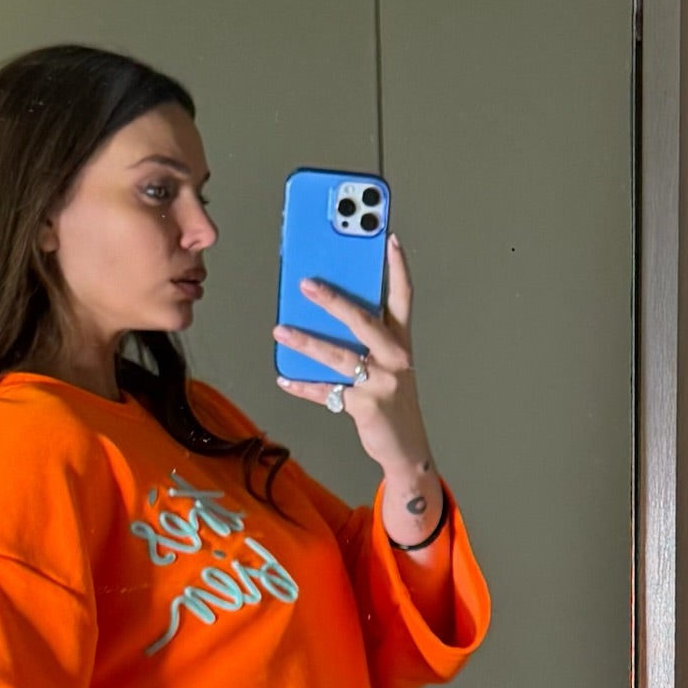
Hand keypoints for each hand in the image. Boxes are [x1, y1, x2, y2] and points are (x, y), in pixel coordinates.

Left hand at [273, 232, 431, 477]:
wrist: (407, 449)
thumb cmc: (392, 401)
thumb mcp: (388, 366)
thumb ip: (365, 341)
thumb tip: (322, 317)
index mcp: (400, 343)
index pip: (402, 298)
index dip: (397, 268)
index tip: (388, 238)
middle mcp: (395, 358)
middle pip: (363, 321)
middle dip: (333, 300)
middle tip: (306, 283)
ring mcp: (381, 383)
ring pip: (338, 357)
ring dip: (306, 342)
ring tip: (280, 329)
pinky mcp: (366, 407)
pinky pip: (327, 392)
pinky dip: (303, 386)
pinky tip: (284, 377)